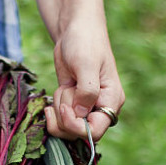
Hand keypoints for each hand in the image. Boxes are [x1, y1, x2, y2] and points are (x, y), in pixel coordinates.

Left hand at [44, 12, 124, 142]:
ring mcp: (85, 108)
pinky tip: (56, 94)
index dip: (76, 127)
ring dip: (58, 110)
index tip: (64, 109)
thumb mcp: (86, 64)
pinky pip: (59, 120)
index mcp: (111, 101)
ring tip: (63, 87)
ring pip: (66, 129)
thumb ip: (86, 92)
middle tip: (64, 92)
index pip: (95, 131)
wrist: (75, 30)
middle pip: (78, 134)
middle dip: (64, 117)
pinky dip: (53, 110)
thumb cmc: (85, 42)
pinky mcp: (71, 105)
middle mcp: (100, 108)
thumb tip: (80, 114)